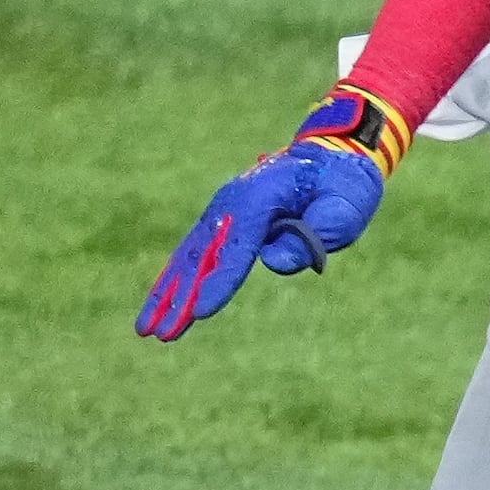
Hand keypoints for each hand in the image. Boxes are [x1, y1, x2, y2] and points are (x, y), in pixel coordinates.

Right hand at [137, 134, 388, 340]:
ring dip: (167, 293)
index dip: (218, 282)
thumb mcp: (342, 210)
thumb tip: (273, 261)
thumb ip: (311, 236)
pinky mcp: (221, 219)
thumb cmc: (341, 187)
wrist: (330, 156)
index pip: (236, 247)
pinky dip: (174, 279)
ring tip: (146, 328)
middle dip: (179, 297)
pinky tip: (161, 304)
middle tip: (159, 333)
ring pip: (188, 256)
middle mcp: (231, 202)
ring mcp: (222, 209)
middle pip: (200, 255)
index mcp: (260, 197)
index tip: (200, 313)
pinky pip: (193, 253)